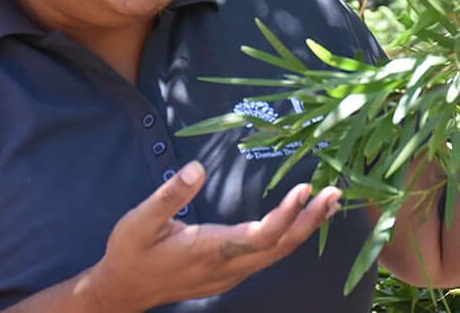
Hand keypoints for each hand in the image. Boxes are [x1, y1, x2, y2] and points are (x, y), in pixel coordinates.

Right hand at [86, 162, 340, 310]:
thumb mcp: (139, 221)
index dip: (286, 215)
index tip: (305, 190)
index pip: (260, 236)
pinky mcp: (233, 272)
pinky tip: (303, 220)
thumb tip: (196, 169)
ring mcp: (232, 272)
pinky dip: (292, 235)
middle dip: (311, 220)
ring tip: (329, 202)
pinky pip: (271, 254)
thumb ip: (169, 195)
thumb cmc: (130, 253)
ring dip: (306, 228)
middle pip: (281, 246)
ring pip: (279, 252)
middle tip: (336, 193)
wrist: (124, 291)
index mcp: (209, 250)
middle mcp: (228, 265)